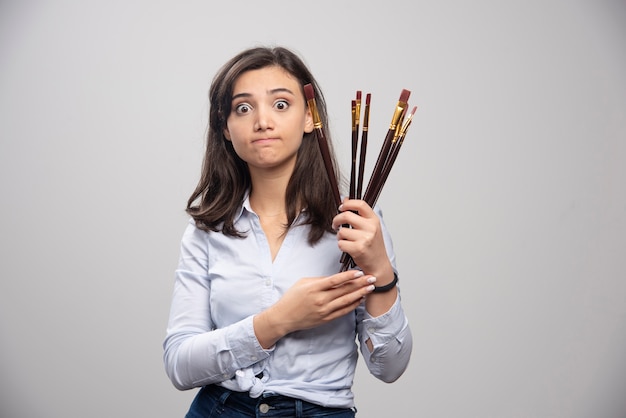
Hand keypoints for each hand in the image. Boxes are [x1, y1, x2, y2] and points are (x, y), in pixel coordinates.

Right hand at [254, 269, 374, 347]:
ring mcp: (324, 310)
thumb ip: (320, 280)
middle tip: (372, 278)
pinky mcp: (326, 319)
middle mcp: (321, 300)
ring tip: (370, 288)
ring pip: (346, 301)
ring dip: (360, 294)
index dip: (349, 276)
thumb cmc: (292, 298)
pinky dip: (353, 305)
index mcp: (314, 288)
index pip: (335, 280)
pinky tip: (361, 299)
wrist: (284, 317)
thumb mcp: (303, 282)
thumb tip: (337, 278)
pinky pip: (343, 311)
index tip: (359, 272)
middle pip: (344, 290)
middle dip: (360, 283)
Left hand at [332, 199, 392, 278]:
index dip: (348, 203)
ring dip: (340, 236)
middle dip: (336, 220)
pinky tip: (348, 247)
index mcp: (374, 220)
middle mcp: (371, 228)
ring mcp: (365, 238)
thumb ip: (358, 214)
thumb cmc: (373, 246)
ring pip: (342, 231)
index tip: (341, 207)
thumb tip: (345, 199)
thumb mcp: (370, 227)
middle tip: (335, 225)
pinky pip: (341, 243)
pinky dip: (341, 245)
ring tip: (346, 240)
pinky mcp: (358, 249)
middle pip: (347, 216)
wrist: (378, 264)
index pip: (360, 204)